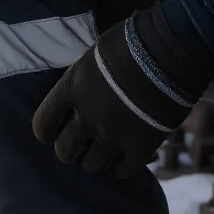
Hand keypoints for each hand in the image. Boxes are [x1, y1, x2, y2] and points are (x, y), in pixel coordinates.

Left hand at [30, 21, 196, 178]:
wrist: (171, 49)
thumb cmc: (132, 42)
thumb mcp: (93, 57)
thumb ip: (80, 82)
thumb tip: (75, 98)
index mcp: (71, 89)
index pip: (42, 126)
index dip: (48, 132)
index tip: (56, 132)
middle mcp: (87, 116)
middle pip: (64, 152)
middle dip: (72, 149)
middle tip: (84, 143)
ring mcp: (113, 134)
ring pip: (91, 166)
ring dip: (96, 159)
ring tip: (106, 149)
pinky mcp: (140, 147)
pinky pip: (121, 171)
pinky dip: (120, 167)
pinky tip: (124, 157)